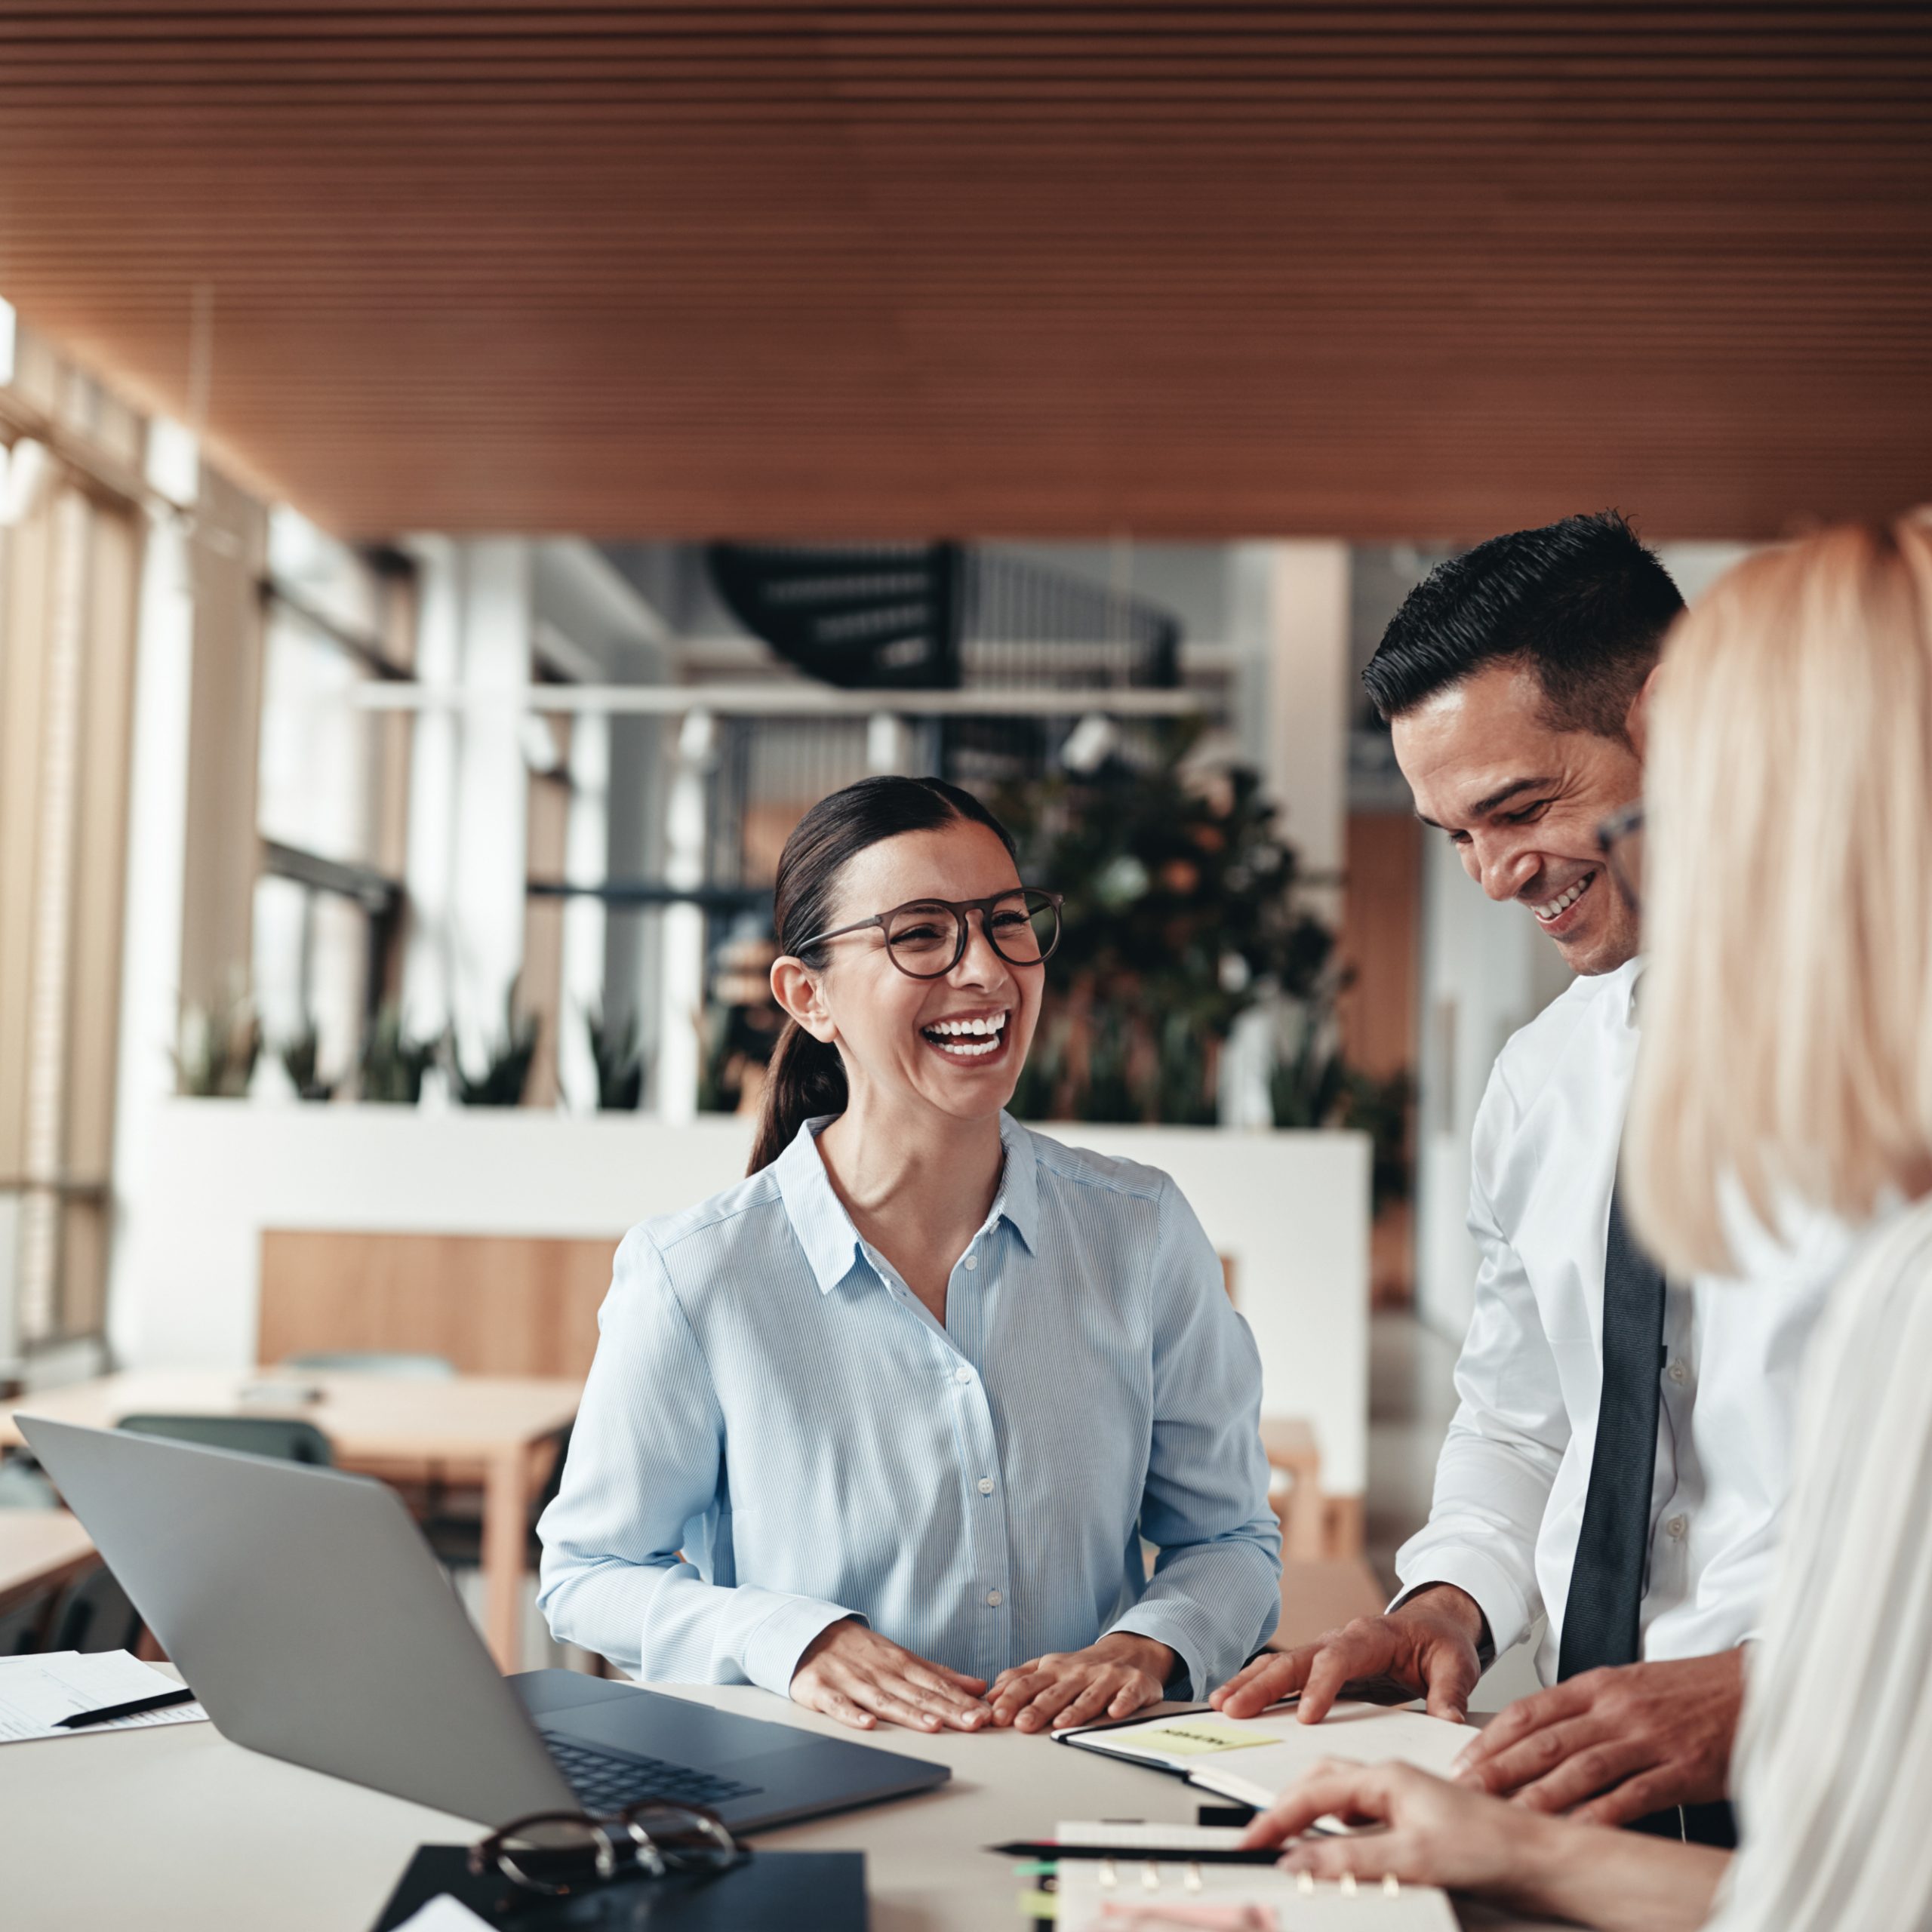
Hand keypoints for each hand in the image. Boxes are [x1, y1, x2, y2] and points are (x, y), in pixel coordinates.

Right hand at [789, 1620, 990, 1733]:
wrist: (810, 1634)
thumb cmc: (861, 1651)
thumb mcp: (901, 1657)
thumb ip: (939, 1673)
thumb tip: (977, 1685)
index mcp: (900, 1664)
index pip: (936, 1685)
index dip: (962, 1701)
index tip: (985, 1714)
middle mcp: (880, 1673)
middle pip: (918, 1695)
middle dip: (948, 1710)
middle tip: (974, 1723)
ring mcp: (852, 1681)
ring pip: (885, 1701)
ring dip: (910, 1713)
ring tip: (935, 1725)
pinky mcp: (823, 1691)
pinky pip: (839, 1705)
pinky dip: (853, 1715)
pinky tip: (869, 1725)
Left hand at [988, 1632, 1175, 1732]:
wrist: (1129, 1650)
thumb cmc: (1082, 1667)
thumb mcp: (1050, 1667)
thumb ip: (1021, 1678)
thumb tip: (991, 1694)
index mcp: (1054, 1669)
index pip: (1028, 1683)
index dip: (1012, 1699)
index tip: (996, 1716)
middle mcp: (1078, 1672)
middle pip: (1055, 1692)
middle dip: (1037, 1708)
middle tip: (1021, 1725)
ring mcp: (1107, 1678)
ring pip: (1089, 1696)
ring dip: (1074, 1710)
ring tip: (1060, 1725)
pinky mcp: (1133, 1684)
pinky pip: (1128, 1695)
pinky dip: (1122, 1703)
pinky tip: (1115, 1712)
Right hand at [1209, 1586, 1484, 1724]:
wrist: (1434, 1624)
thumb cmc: (1442, 1642)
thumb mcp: (1456, 1665)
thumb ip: (1450, 1693)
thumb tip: (1449, 1721)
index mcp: (1372, 1636)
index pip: (1340, 1658)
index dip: (1321, 1685)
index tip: (1306, 1716)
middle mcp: (1341, 1639)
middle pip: (1296, 1659)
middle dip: (1264, 1684)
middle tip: (1235, 1708)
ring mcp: (1326, 1650)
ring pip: (1281, 1664)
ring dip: (1250, 1683)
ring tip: (1222, 1704)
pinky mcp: (1319, 1665)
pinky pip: (1283, 1673)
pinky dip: (1257, 1685)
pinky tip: (1234, 1700)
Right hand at [1238, 1758, 1562, 1896]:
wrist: (1541, 1856)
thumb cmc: (1492, 1846)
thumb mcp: (1415, 1858)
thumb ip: (1354, 1860)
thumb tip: (1300, 1863)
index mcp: (1386, 1776)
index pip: (1313, 1792)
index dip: (1277, 1818)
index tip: (1252, 1840)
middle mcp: (1391, 1779)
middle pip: (1319, 1780)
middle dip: (1284, 1803)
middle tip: (1261, 1835)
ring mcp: (1403, 1796)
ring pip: (1338, 1794)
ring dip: (1307, 1810)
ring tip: (1285, 1835)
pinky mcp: (1415, 1817)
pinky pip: (1359, 1812)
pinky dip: (1333, 1824)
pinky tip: (1336, 1842)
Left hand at [1452, 1649, 1742, 1824]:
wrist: (1755, 1686)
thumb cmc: (1690, 1690)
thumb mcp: (1630, 1686)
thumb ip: (1588, 1710)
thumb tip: (1539, 1739)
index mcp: (1600, 1685)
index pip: (1532, 1709)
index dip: (1494, 1737)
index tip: (1464, 1760)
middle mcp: (1617, 1709)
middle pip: (1547, 1740)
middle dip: (1500, 1768)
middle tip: (1466, 1792)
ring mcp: (1649, 1738)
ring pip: (1582, 1769)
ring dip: (1540, 1795)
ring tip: (1507, 1817)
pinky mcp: (1683, 1769)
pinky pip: (1634, 1795)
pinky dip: (1602, 1816)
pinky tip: (1578, 1833)